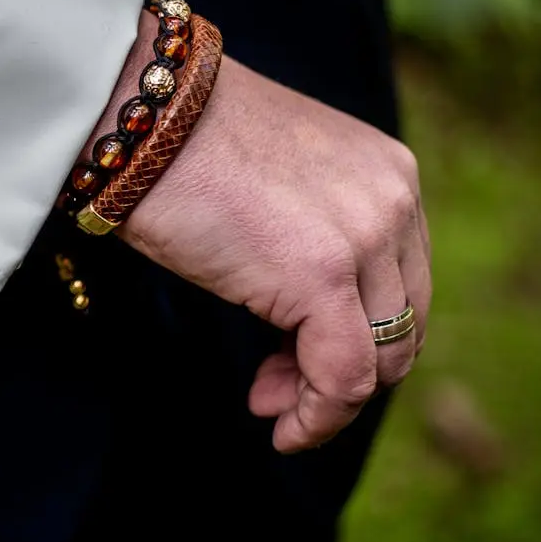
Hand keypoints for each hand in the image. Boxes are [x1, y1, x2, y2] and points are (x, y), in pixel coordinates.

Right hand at [93, 13, 431, 451]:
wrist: (139, 115)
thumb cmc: (181, 145)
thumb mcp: (275, 186)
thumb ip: (312, 236)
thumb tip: (303, 321)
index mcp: (387, 174)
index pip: (401, 282)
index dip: (358, 334)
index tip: (294, 358)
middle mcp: (392, 201)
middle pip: (400, 325)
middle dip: (342, 370)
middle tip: (276, 391)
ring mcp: (364, 236)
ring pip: (378, 357)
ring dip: (325, 396)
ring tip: (270, 403)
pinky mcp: (322, 276)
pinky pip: (343, 376)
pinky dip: (318, 417)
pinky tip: (282, 426)